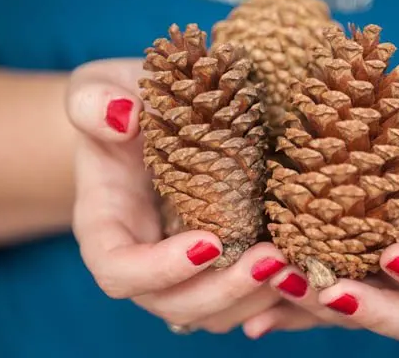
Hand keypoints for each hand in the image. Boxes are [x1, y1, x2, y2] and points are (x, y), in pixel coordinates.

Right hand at [65, 58, 288, 333]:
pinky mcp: (217, 260)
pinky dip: (272, 294)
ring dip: (255, 298)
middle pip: (173, 303)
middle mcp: (143, 256)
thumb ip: (94, 101)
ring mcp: (181, 266)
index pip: (117, 269)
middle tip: (273, 260)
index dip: (158, 270)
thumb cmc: (123, 103)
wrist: (151, 119)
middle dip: (223, 291)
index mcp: (107, 224)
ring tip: (297, 266)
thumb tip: (122, 115)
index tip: (210, 242)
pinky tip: (303, 270)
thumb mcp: (100, 87)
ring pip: (212, 311)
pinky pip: (241, 297)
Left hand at [242, 74, 398, 341]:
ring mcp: (378, 280)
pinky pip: (315, 307)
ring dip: (317, 307)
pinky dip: (286, 314)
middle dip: (371, 311)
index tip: (395, 256)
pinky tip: (254, 317)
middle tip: (330, 289)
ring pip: (354, 314)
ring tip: (278, 279)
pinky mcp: (341, 276)